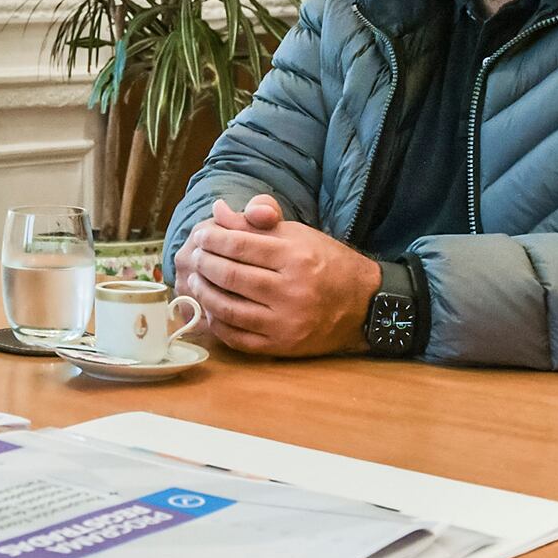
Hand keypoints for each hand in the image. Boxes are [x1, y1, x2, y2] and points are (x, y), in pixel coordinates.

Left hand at [172, 197, 380, 357]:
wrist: (364, 304)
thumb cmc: (326, 263)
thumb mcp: (297, 234)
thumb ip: (256, 222)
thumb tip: (218, 211)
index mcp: (295, 256)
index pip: (239, 245)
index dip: (213, 239)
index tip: (201, 237)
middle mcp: (292, 290)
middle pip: (230, 275)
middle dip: (204, 264)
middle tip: (194, 258)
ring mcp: (287, 322)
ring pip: (229, 308)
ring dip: (204, 294)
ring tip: (196, 281)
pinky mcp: (283, 346)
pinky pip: (238, 338)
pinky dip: (218, 323)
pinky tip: (211, 309)